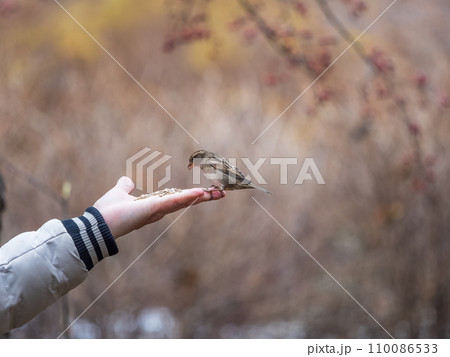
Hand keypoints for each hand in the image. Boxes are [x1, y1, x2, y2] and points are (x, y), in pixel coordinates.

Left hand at [94, 176, 224, 237]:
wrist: (98, 224)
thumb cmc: (107, 211)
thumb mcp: (119, 193)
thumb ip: (125, 187)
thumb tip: (127, 180)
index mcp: (153, 206)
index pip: (176, 200)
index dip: (190, 196)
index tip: (204, 192)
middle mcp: (159, 210)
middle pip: (185, 201)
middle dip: (203, 197)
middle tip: (220, 193)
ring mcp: (158, 210)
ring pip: (184, 201)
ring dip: (202, 197)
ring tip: (219, 193)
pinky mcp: (155, 208)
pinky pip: (175, 201)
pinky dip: (189, 196)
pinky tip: (202, 192)